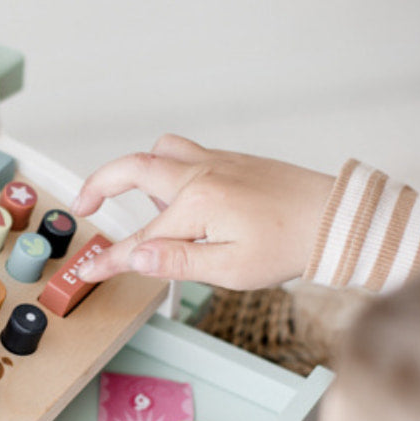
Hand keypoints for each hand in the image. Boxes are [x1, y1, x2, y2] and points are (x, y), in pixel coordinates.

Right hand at [73, 134, 333, 289]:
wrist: (335, 219)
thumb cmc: (289, 245)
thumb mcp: (231, 269)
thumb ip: (177, 261)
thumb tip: (135, 256)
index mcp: (197, 204)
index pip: (141, 237)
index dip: (111, 258)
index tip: (89, 270)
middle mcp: (200, 174)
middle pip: (134, 168)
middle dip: (100, 183)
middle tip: (85, 204)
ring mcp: (215, 163)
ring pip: (160, 150)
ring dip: (137, 169)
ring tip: (137, 202)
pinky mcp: (230, 161)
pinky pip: (185, 154)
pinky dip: (168, 169)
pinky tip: (178, 198)